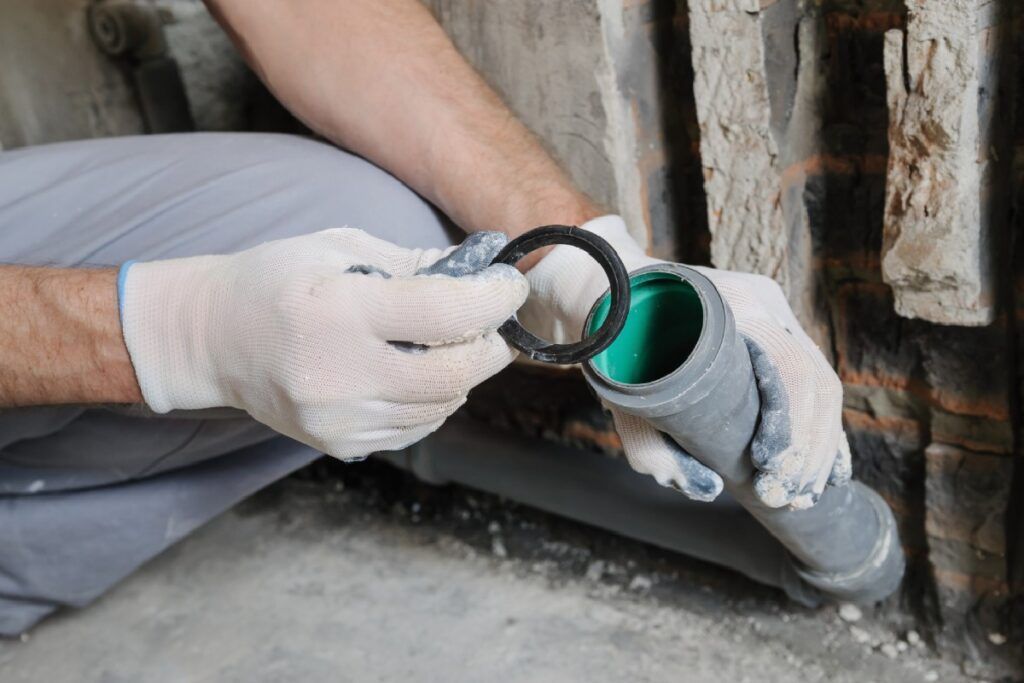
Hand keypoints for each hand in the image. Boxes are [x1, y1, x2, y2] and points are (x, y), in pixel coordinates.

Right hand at [119, 229, 527, 459]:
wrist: (211, 340)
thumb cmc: (273, 282)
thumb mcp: (338, 249)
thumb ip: (413, 263)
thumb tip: (481, 269)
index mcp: (338, 313)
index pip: (444, 313)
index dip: (493, 300)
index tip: (510, 286)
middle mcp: (338, 375)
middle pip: (454, 373)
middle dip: (490, 345)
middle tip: (492, 321)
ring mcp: (339, 419)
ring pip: (441, 406)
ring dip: (463, 373)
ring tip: (447, 342)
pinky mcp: (340, 444)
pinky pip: (416, 427)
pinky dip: (433, 400)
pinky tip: (414, 371)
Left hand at [519, 216, 850, 508]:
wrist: (608, 296)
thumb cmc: (612, 341)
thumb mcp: (618, 393)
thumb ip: (649, 445)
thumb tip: (705, 487)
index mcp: (731, 304)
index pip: (788, 369)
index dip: (791, 429)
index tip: (769, 471)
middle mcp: (763, 303)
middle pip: (814, 381)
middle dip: (809, 449)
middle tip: (787, 496)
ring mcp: (773, 313)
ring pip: (820, 384)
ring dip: (818, 446)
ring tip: (799, 492)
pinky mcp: (775, 330)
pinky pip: (811, 381)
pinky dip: (819, 428)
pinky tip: (821, 469)